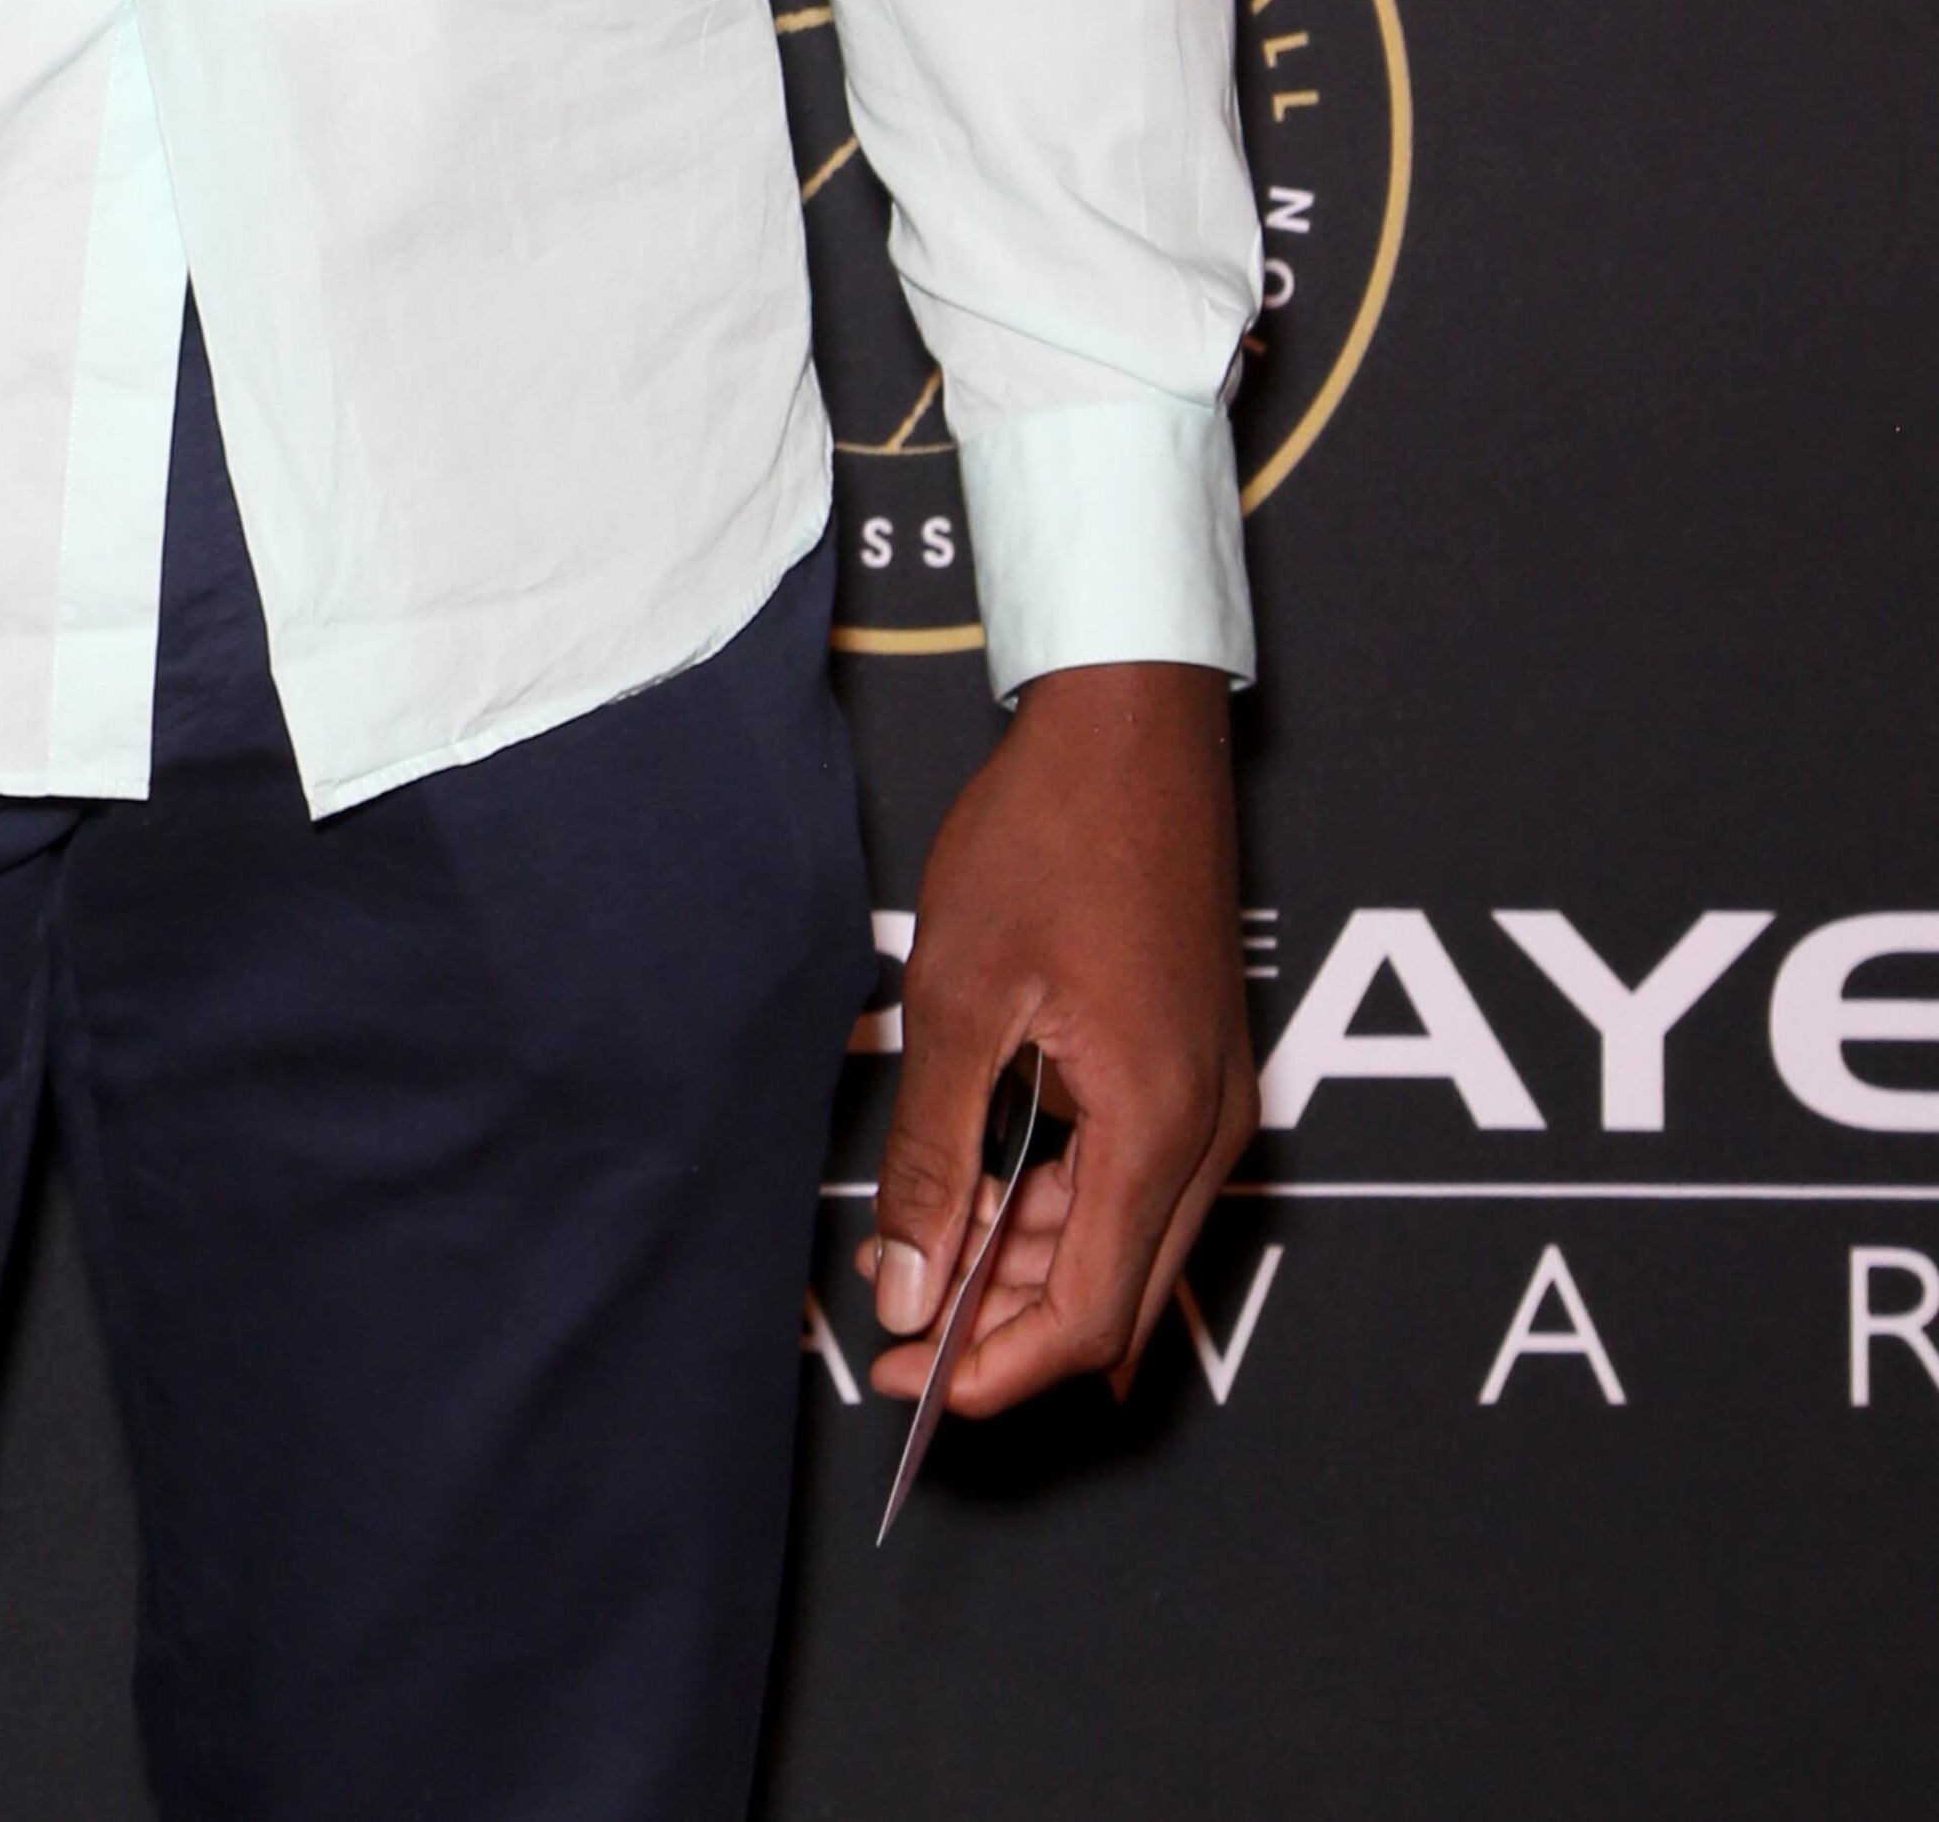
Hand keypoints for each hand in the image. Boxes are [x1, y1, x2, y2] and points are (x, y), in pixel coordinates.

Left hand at [860, 660, 1255, 1419]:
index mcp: (1161, 1125)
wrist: (1132, 724)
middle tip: (893, 1321)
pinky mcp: (1195, 1068)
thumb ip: (934, 1153)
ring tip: (915, 1247)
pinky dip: (1055, 1206)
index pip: (1084, 1318)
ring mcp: (1212, 1100)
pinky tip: (980, 1192)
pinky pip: (1131, 1182)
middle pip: (1111, 1300)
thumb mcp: (964, 998)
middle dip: (1001, 1332)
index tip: (902, 1381)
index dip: (990, 1370)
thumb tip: (908, 1284)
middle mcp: (1210, 1131)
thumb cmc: (1051, 835)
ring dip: (1023, 1265)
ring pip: (1121, 1244)